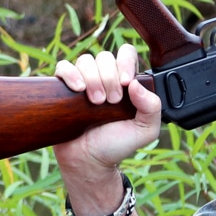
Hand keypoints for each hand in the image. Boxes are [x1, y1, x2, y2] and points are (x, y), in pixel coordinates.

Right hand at [53, 44, 162, 178]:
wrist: (89, 161)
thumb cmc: (116, 145)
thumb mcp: (144, 131)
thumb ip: (152, 108)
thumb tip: (137, 84)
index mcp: (126, 83)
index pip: (126, 54)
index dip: (126, 62)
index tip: (126, 83)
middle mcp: (105, 78)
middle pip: (105, 56)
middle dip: (109, 78)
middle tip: (110, 102)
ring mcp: (84, 81)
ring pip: (86, 60)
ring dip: (93, 79)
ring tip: (95, 102)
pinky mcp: (64, 87)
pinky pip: (63, 66)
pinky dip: (70, 74)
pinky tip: (78, 89)